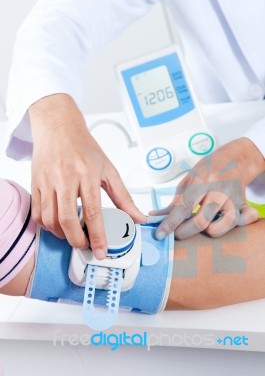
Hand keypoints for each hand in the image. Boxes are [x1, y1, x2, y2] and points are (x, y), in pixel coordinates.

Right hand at [29, 94, 145, 258]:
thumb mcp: (108, 169)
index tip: (101, 251)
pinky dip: (47, 226)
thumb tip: (138, 218)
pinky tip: (58, 225)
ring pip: (50, 219)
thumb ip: (123, 197)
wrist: (58, 128)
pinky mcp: (35, 183)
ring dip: (62, 235)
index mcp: (87, 174)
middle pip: (68, 220)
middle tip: (86, 246)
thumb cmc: (84, 148)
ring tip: (73, 235)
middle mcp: (65, 178)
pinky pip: (37, 213)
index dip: (97, 236)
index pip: (93, 212)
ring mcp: (47, 181)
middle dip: (77, 241)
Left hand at [151, 138, 264, 239]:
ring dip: (208, 231)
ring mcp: (233, 198)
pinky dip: (229, 227)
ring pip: (223, 225)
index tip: (160, 234)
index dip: (170, 223)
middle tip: (177, 233)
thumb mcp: (188, 181)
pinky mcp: (243, 205)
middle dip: (184, 232)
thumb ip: (174, 202)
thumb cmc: (208, 171)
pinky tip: (220, 223)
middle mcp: (219, 189)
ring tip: (200, 227)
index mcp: (202, 180)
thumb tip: (156, 218)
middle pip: (201, 220)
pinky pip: (240, 222)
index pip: (184, 206)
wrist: (234, 160)